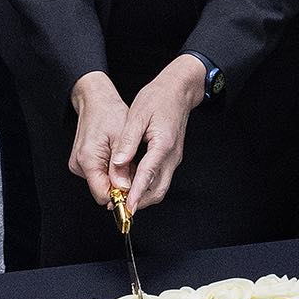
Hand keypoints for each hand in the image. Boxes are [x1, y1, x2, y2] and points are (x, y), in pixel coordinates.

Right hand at [70, 72, 132, 209]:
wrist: (96, 100)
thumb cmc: (109, 113)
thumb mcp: (121, 138)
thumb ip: (122, 167)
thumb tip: (125, 189)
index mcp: (87, 160)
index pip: (103, 194)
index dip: (121, 196)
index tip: (136, 192)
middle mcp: (78, 165)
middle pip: (102, 191)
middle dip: (121, 185)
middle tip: (135, 169)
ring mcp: (78, 165)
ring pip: (102, 183)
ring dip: (117, 178)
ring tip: (127, 159)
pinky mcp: (81, 162)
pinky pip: (99, 175)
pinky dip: (111, 171)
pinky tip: (118, 158)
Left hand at [114, 56, 206, 212]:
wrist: (179, 90)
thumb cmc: (158, 98)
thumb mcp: (137, 115)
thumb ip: (128, 142)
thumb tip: (118, 164)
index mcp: (163, 145)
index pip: (148, 176)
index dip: (136, 194)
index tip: (127, 208)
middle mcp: (172, 156)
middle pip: (158, 190)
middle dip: (139, 202)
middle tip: (119, 207)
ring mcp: (174, 158)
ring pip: (160, 187)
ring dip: (143, 196)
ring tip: (122, 198)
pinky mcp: (172, 157)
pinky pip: (161, 178)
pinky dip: (147, 186)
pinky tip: (133, 184)